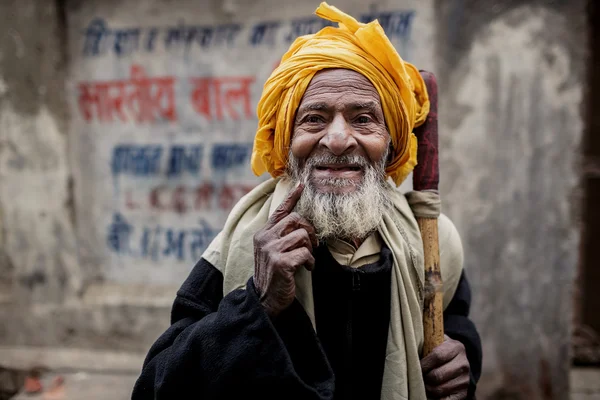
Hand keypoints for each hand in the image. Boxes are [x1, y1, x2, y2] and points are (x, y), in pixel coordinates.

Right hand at [253, 184, 317, 316]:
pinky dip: (310, 262)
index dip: (291, 197)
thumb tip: (300, 222)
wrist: (264, 299)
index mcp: (263, 233)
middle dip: (309, 231)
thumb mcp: (272, 251)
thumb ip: (281, 236)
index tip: (301, 185)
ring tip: (306, 260)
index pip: (279, 211)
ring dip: (310, 249)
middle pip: (296, 220)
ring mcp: (271, 250)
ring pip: (302, 236)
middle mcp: (265, 238)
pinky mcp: (280, 262)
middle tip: (312, 244)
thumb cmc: (273, 274)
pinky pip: (305, 253)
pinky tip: (306, 269)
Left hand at [420, 335, 469, 399]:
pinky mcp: (463, 392)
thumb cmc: (441, 349)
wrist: (458, 359)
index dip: (424, 363)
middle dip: (424, 377)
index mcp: (456, 347)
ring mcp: (465, 380)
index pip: (437, 356)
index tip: (416, 365)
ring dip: (428, 388)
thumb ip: (427, 343)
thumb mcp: (437, 341)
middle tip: (418, 376)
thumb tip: (411, 350)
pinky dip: (436, 399)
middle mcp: (463, 364)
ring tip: (423, 383)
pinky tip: (430, 394)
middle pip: (438, 375)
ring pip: (440, 389)